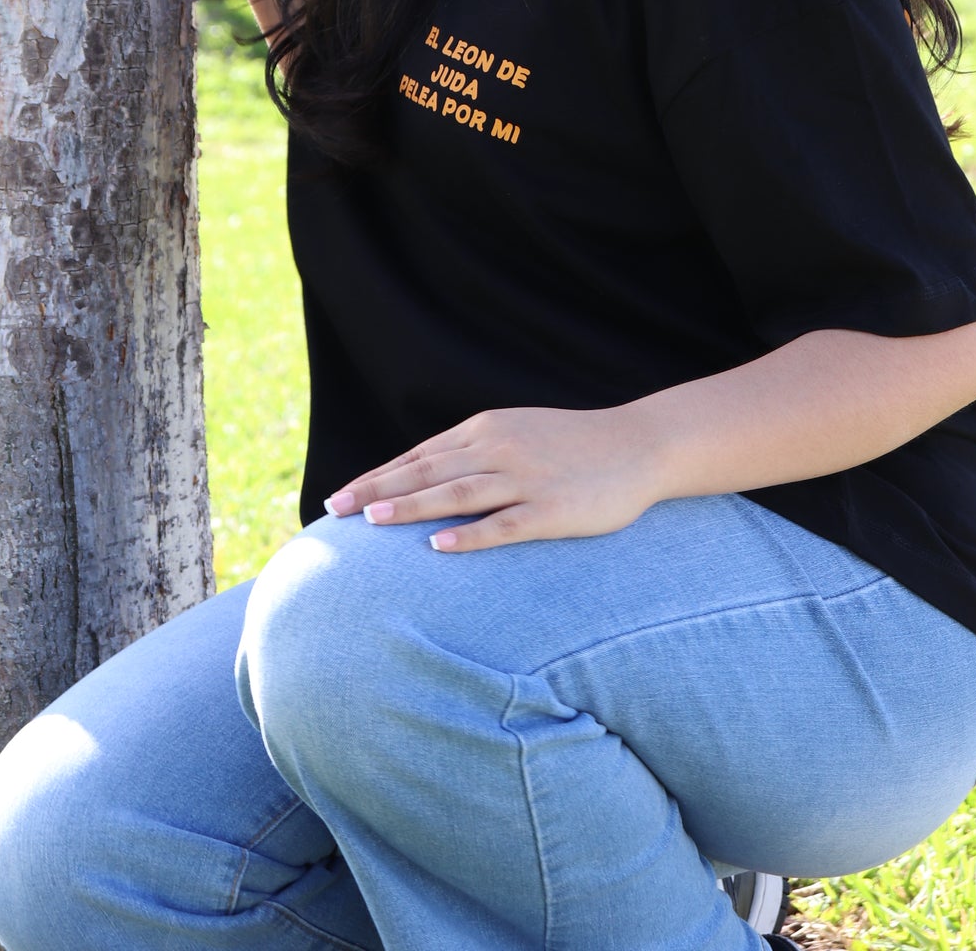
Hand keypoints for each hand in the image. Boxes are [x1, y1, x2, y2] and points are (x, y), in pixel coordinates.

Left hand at [323, 405, 663, 551]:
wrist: (638, 446)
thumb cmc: (571, 445)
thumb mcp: (516, 433)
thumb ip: (473, 451)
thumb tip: (423, 476)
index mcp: (486, 430)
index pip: (420, 455)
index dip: (378, 476)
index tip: (341, 496)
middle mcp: (499, 449)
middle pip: (427, 471)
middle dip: (379, 490)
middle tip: (337, 510)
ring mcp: (526, 479)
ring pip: (458, 493)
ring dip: (413, 507)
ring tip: (373, 521)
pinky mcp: (552, 510)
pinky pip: (504, 524)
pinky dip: (469, 535)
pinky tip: (438, 546)